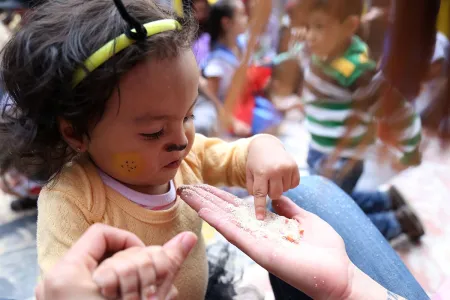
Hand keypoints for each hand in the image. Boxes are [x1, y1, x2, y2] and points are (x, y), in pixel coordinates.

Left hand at [36, 223, 196, 299]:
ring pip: (102, 271)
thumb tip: (188, 237)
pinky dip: (115, 291)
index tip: (144, 261)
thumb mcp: (145, 298)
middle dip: (133, 272)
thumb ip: (166, 263)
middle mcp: (56, 282)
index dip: (129, 242)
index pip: (102, 233)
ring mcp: (57, 295)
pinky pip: (92, 285)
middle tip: (144, 292)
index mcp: (67, 274)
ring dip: (128, 285)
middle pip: (105, 254)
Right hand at [178, 185, 351, 298]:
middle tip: (185, 187)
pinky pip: (236, 234)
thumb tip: (277, 197)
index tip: (204, 186)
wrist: (338, 273)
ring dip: (205, 208)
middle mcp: (257, 235)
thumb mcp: (305, 220)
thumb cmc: (325, 250)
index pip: (238, 208)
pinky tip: (204, 211)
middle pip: (226, 213)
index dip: (220, 197)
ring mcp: (256, 243)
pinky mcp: (260, 252)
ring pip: (225, 222)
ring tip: (187, 195)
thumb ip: (288, 209)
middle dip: (206, 200)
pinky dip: (219, 222)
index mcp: (266, 226)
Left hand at [246, 135, 299, 218]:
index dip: (260, 208)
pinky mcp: (295, 167)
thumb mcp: (249, 173)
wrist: (266, 145)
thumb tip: (261, 204)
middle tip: (267, 183)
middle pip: (275, 195)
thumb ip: (252, 189)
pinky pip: (294, 185)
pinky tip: (282, 175)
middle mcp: (275, 170)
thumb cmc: (255, 162)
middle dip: (271, 192)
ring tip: (274, 177)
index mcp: (261, 172)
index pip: (260, 194)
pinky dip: (288, 183)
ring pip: (285, 190)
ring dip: (279, 187)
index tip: (261, 219)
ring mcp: (287, 168)